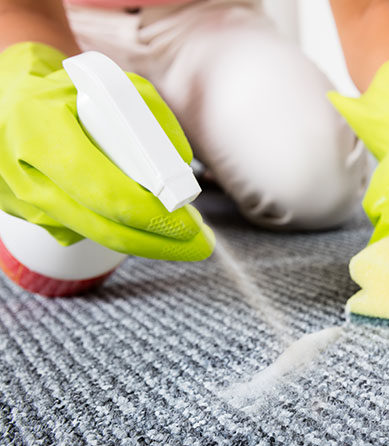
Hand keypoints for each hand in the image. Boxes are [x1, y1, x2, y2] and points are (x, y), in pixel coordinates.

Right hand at [0, 42, 213, 260]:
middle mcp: (27, 173)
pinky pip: (84, 231)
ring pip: (95, 236)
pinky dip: (120, 229)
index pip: (103, 189)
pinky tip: (141, 223)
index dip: (149, 213)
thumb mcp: (109, 86)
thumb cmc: (66, 92)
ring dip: (145, 241)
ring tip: (182, 237)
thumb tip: (181, 161)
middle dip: (158, 241)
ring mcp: (24, 201)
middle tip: (198, 244)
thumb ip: (151, 117)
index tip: (187, 221)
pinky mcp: (31, 217)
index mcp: (41, 129)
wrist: (7, 101)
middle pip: (103, 228)